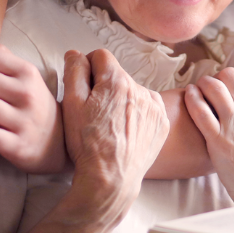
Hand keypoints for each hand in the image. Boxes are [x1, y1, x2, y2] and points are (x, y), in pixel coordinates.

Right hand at [60, 50, 168, 223]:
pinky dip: (137, 114)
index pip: (100, 56)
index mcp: (117, 81)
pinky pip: (148, 107)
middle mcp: (140, 88)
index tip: (83, 87)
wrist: (111, 179)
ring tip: (110, 125)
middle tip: (94, 112)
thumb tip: (76, 53)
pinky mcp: (162, 122)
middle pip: (117, 75)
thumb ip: (74, 72)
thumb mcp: (71, 105)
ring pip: (133, 91)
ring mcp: (155, 106)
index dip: (87, 68)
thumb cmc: (87, 144)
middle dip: (104, 86)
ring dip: (122, 100)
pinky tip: (125, 131)